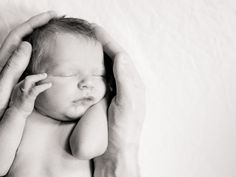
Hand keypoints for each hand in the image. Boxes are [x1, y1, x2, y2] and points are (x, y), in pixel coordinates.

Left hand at [0, 11, 56, 117]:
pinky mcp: (21, 72)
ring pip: (28, 43)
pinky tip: (48, 48)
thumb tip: (26, 44)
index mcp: (5, 59)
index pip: (21, 34)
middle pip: (24, 35)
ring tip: (53, 28)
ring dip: (41, 34)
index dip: (35, 22)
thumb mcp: (5, 84)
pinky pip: (32, 55)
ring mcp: (16, 65)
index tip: (51, 16)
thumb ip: (14, 65)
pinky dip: (41, 47)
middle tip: (55, 18)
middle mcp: (10, 59)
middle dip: (39, 24)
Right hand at [9, 73, 51, 116]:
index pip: (26, 78)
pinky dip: (43, 86)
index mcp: (18, 87)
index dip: (34, 76)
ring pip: (29, 80)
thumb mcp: (22, 95)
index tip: (40, 76)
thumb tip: (36, 86)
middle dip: (36, 75)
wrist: (16, 113)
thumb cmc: (21, 105)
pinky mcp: (27, 97)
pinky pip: (35, 89)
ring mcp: (23, 92)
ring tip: (45, 76)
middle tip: (44, 74)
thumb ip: (27, 90)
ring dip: (38, 77)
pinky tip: (49, 85)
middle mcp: (19, 88)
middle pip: (28, 77)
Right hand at [93, 25, 144, 176]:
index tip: (96, 30)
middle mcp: (126, 86)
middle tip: (91, 32)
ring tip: (89, 43)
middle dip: (104, 44)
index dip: (109, 42)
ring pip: (109, 68)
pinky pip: (102, 79)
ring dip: (99, 54)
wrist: (116, 152)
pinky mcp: (108, 99)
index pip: (121, 57)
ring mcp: (117, 92)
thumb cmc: (123, 131)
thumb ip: (126, 81)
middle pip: (115, 59)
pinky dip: (95, 69)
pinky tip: (88, 66)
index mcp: (133, 85)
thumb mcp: (127, 105)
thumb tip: (121, 56)